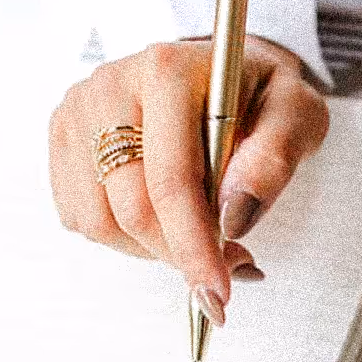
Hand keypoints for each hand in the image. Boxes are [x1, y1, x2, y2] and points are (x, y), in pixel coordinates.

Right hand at [48, 37, 328, 324]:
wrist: (225, 70)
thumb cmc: (262, 94)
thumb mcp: (297, 114)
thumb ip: (274, 160)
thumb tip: (234, 218)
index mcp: (167, 71)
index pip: (170, 180)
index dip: (193, 246)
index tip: (218, 292)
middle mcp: (110, 86)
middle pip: (130, 208)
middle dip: (178, 255)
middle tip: (227, 268)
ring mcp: (79, 112)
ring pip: (99, 221)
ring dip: (151, 249)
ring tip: (197, 235)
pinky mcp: (64, 139)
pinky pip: (82, 217)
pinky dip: (124, 236)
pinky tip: (163, 217)